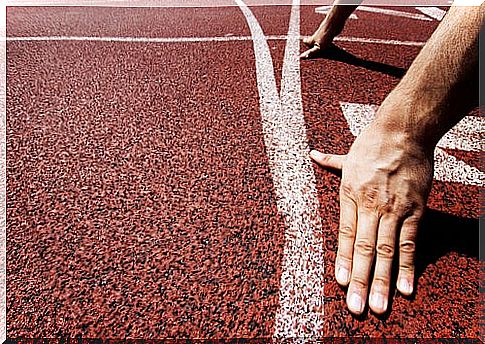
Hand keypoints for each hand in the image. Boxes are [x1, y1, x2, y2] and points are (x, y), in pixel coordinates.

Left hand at [310, 121, 433, 314]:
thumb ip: (330, 163)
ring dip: (383, 281)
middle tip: (356, 307)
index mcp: (350, 195)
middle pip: (363, 248)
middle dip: (360, 280)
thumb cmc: (373, 144)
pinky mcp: (415, 210)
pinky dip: (408, 266)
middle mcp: (370, 206)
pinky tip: (406, 288)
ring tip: (379, 306)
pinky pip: (410, 242)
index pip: (344, 235)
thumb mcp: (347, 156)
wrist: (403, 131)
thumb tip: (313, 155)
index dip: (342, 260)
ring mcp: (393, 209)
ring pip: (386, 251)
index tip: (340, 282)